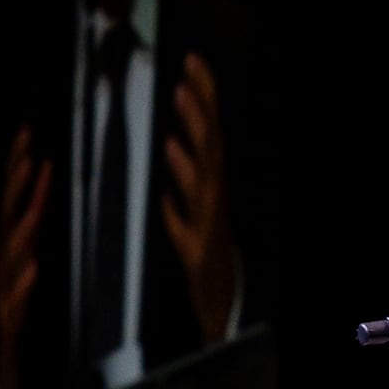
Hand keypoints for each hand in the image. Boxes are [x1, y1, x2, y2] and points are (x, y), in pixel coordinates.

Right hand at [0, 124, 52, 388]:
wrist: (7, 374)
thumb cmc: (20, 318)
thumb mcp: (30, 271)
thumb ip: (34, 238)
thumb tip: (42, 198)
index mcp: (12, 251)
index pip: (13, 202)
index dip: (17, 167)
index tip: (27, 133)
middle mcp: (4, 266)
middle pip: (8, 217)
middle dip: (18, 185)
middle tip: (29, 153)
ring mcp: (4, 293)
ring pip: (11, 255)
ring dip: (25, 225)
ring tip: (38, 202)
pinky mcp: (9, 323)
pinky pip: (16, 302)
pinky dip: (24, 284)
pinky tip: (35, 268)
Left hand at [160, 52, 238, 344]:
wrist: (223, 321)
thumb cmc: (210, 281)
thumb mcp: (190, 242)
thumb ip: (180, 217)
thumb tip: (166, 199)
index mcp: (214, 198)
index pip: (210, 140)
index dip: (205, 102)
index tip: (194, 67)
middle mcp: (217, 206)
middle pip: (212, 148)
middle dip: (202, 108)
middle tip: (189, 70)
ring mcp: (212, 227)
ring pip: (205, 174)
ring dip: (194, 136)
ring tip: (180, 100)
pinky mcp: (203, 253)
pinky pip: (192, 222)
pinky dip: (180, 198)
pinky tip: (169, 174)